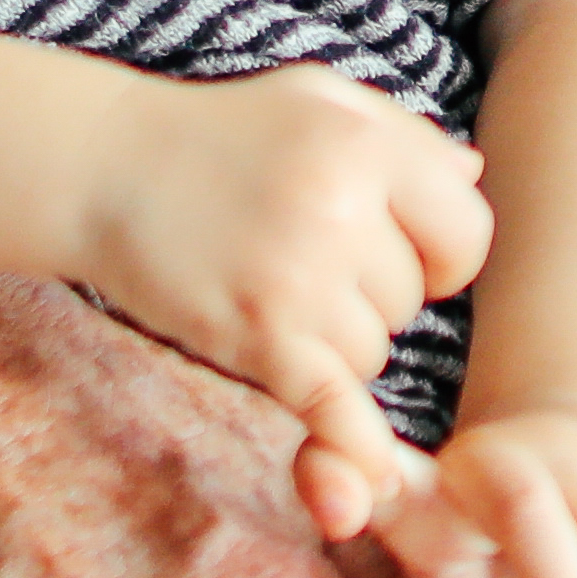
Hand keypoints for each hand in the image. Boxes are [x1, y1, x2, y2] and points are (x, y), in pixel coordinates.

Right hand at [68, 64, 488, 487]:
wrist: (103, 167)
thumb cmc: (219, 132)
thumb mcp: (318, 101)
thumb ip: (404, 136)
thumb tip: (473, 180)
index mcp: (368, 147)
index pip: (466, 233)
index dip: (442, 254)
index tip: (402, 254)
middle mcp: (342, 210)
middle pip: (412, 301)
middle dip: (370, 295)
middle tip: (300, 261)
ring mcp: (299, 278)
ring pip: (372, 355)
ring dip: (334, 344)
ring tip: (272, 293)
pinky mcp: (258, 337)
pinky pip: (334, 406)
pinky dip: (353, 445)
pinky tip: (370, 476)